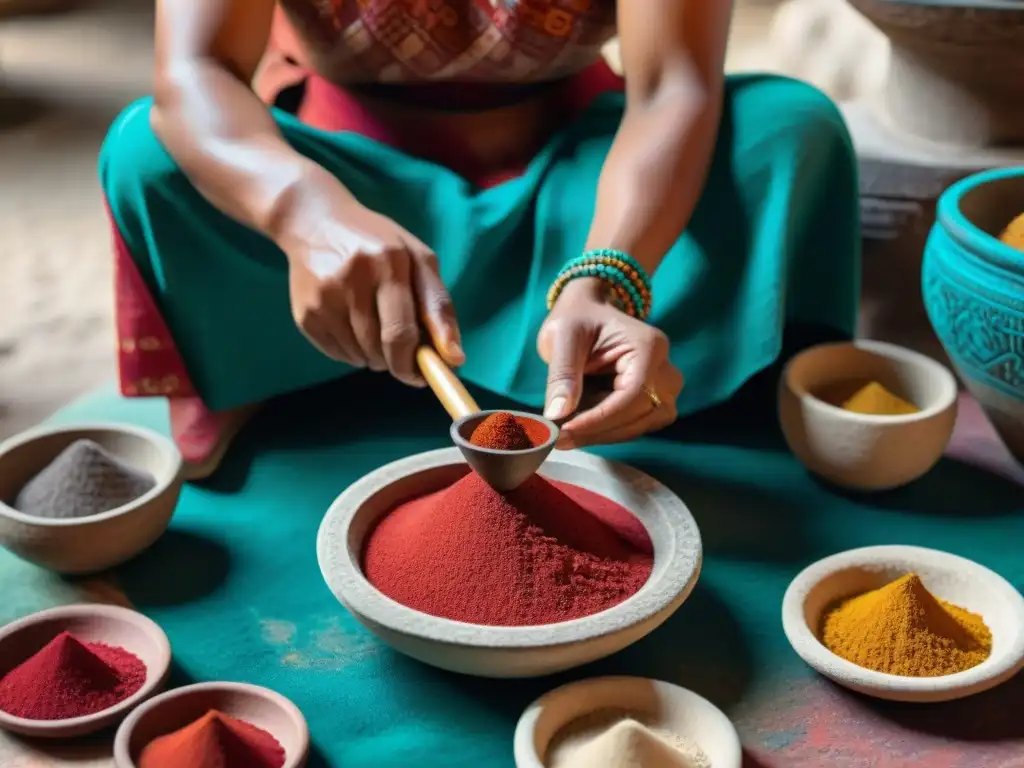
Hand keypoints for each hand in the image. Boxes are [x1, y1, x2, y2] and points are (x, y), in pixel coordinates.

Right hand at [274, 170, 463, 385]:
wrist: (314, 222)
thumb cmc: (377, 242)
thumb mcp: (417, 258)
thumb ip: (439, 305)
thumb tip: (454, 357)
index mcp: (388, 263)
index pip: (401, 332)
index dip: (414, 363)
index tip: (422, 375)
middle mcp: (352, 279)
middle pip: (379, 349)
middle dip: (396, 362)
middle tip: (401, 355)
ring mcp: (324, 298)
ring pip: (359, 356)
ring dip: (375, 357)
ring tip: (375, 329)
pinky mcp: (305, 314)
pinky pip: (338, 355)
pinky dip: (353, 353)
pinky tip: (353, 327)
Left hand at [537, 279, 683, 448]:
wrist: (587, 312)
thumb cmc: (577, 318)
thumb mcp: (562, 337)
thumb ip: (562, 374)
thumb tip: (557, 414)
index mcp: (649, 347)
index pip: (633, 395)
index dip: (600, 419)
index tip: (565, 430)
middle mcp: (665, 369)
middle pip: (641, 415)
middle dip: (598, 430)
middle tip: (558, 438)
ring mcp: (664, 386)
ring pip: (640, 425)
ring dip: (602, 434)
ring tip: (566, 433)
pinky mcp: (654, 400)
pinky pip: (635, 424)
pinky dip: (607, 430)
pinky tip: (580, 426)